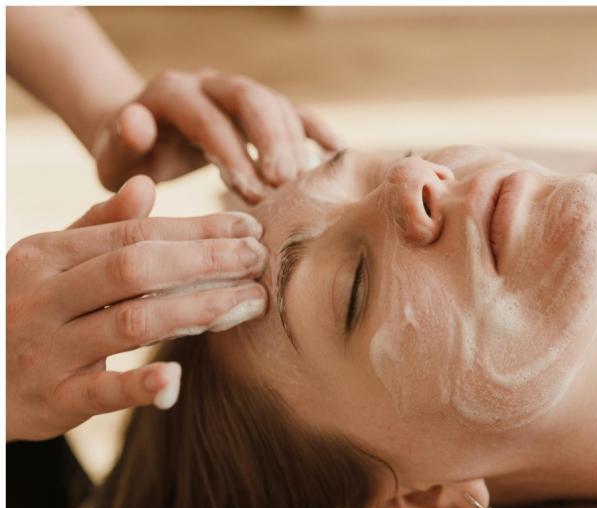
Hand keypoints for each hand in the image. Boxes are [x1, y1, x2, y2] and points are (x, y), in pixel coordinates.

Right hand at [6, 176, 269, 440]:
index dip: (197, 230)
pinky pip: (101, 392)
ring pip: (132, 322)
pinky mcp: (50, 401)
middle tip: (259, 260)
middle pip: (138, 269)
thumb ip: (96, 226)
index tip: (248, 229)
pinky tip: (177, 377)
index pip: (134, 233)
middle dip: (206, 260)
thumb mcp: (48, 262)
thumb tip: (145, 185)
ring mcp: (45, 349)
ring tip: (250, 302)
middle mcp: (43, 296)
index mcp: (45, 255)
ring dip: (198, 310)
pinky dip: (140, 385)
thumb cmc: (25, 310)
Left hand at [90, 69, 341, 202]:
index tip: (249, 191)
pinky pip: (295, 112)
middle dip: (271, 139)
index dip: (230, 151)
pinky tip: (338, 154)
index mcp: (171, 93)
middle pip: (249, 98)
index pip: (206, 117)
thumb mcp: (114, 157)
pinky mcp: (260, 109)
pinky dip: (317, 131)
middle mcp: (209, 83)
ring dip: (294, 142)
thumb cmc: (130, 158)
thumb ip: (121, 143)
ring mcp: (238, 93)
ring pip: (276, 104)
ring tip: (305, 183)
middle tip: (286, 182)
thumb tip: (138, 121)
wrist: (143, 139)